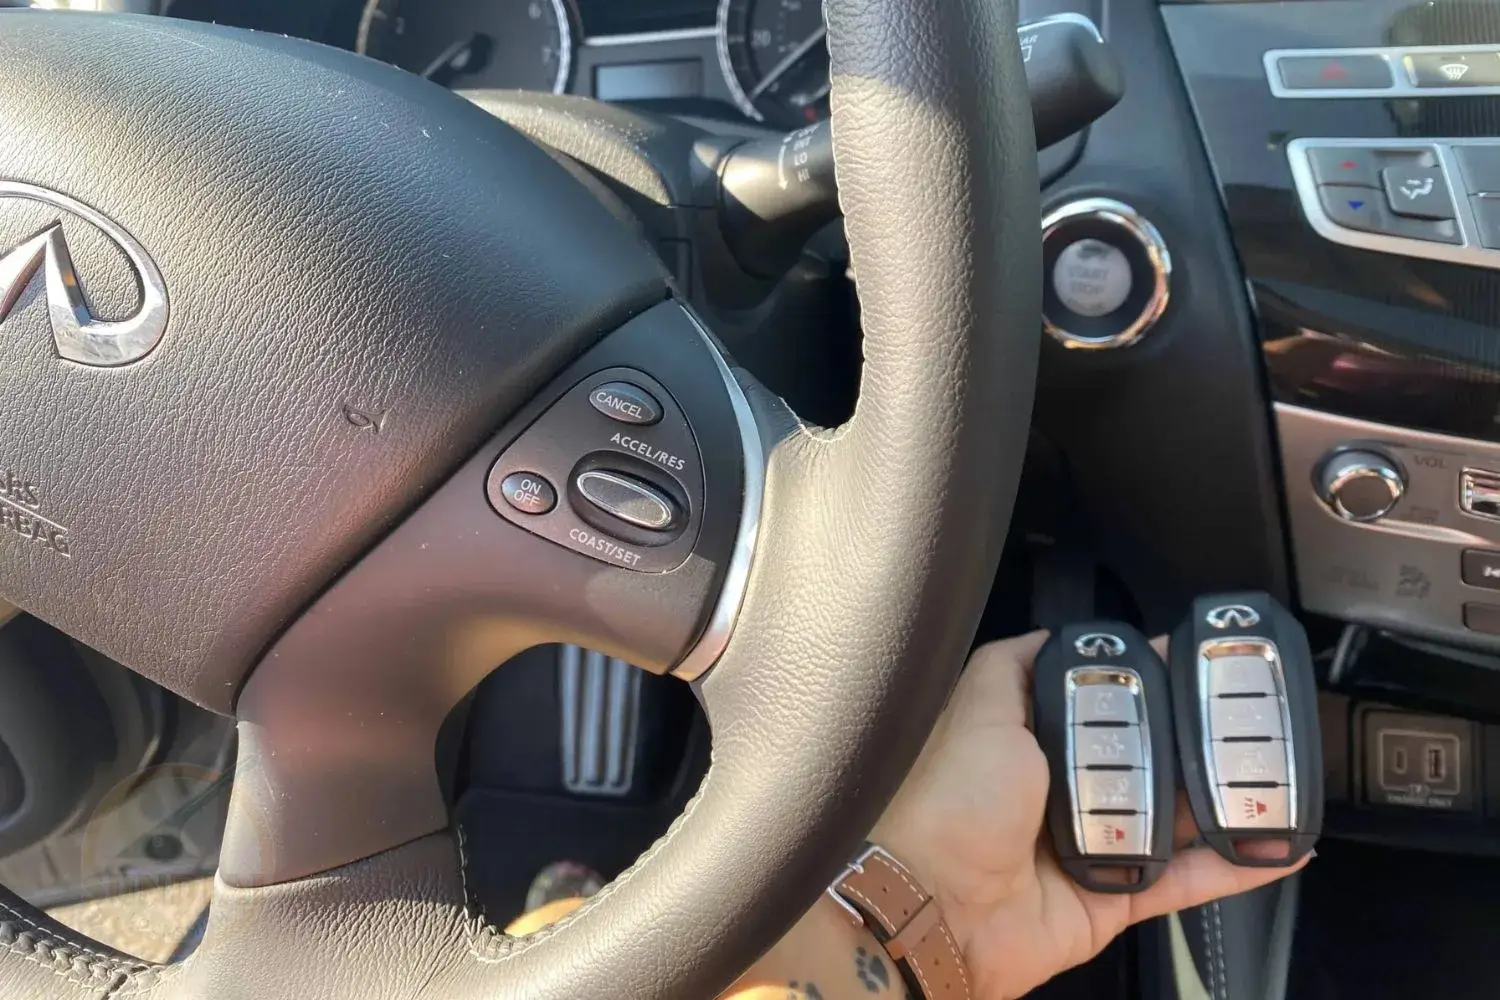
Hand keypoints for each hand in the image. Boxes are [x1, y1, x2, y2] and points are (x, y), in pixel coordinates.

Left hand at [872, 632, 1308, 999]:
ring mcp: (1092, 846)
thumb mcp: (978, 709)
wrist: (940, 909)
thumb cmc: (951, 804)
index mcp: (1032, 743)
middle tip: (1249, 720)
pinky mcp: (1115, 899)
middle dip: (1195, 741)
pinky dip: (1235, 869)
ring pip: (1174, 819)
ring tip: (1275, 775)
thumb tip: (1053, 634)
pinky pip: (1187, 883)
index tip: (1195, 661)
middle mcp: (1062, 792)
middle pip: (1147, 759)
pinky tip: (1279, 846)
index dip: (1145, 682)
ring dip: (1222, 802)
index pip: (1102, 703)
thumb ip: (1012, 666)